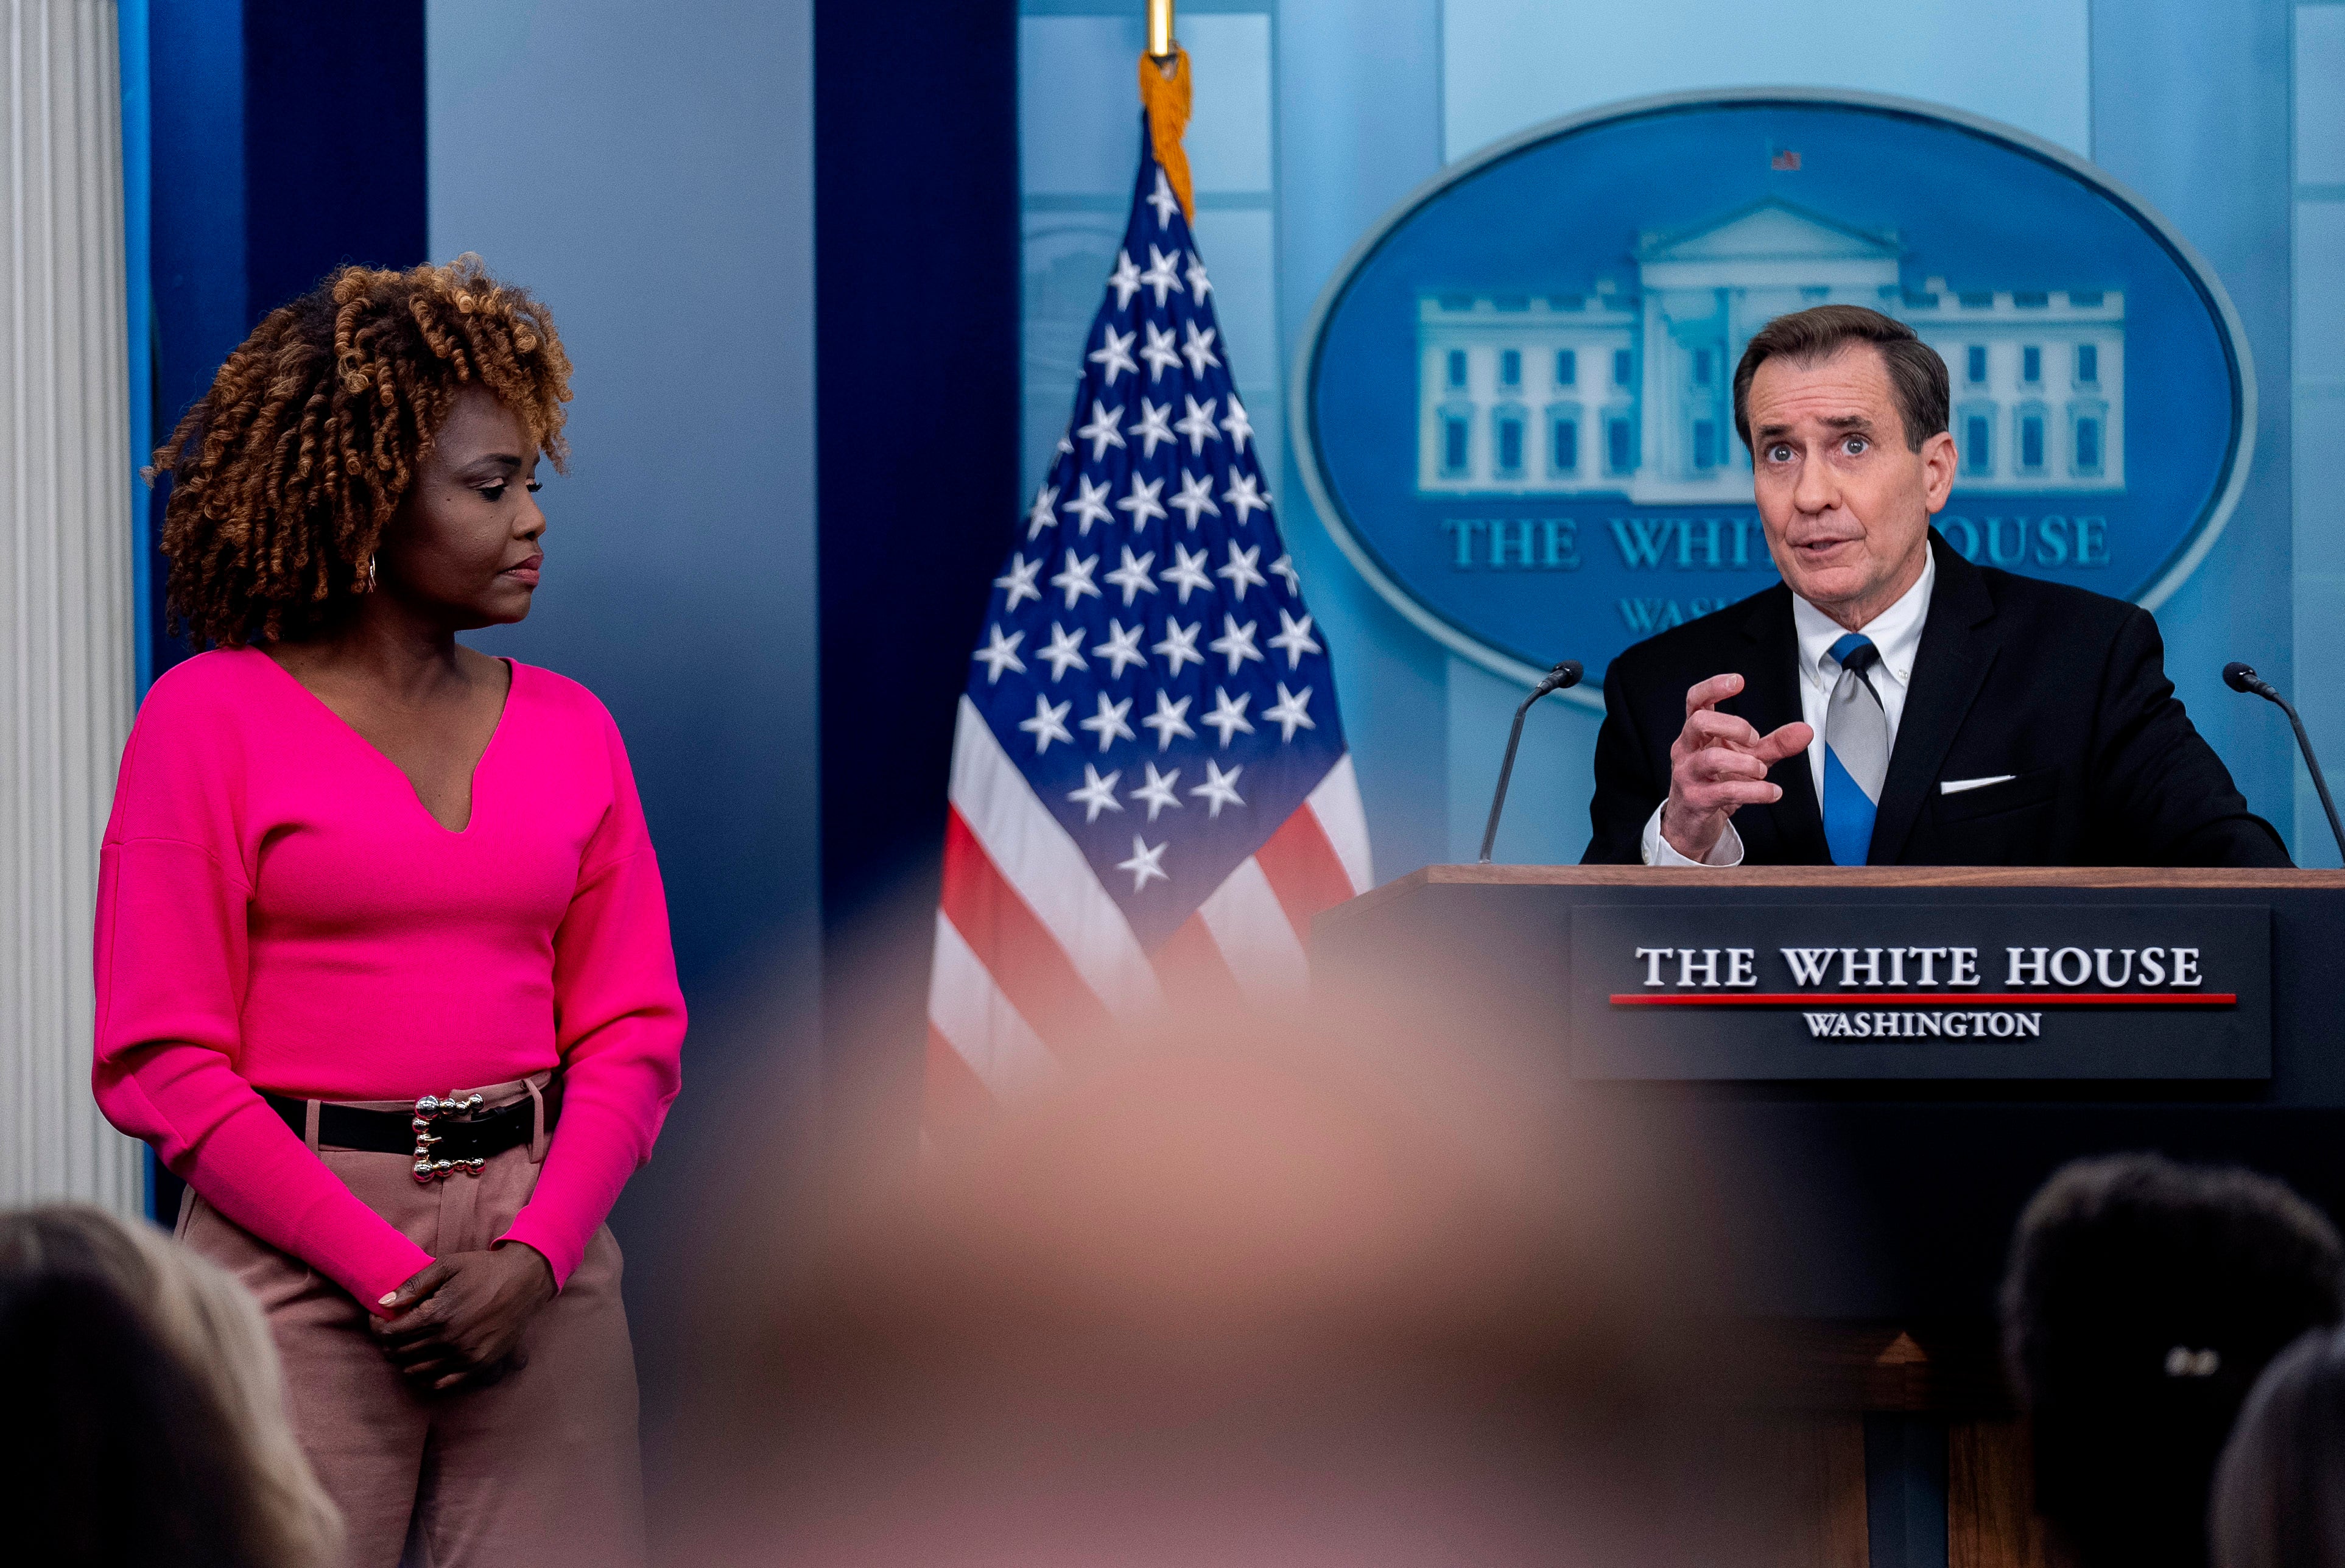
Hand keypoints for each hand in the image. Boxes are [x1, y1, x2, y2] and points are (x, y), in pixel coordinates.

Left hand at [370, 1244, 554, 1391]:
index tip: (379, 1319)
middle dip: (389, 1342)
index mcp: (437, 1315)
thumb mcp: (447, 1266)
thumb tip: (382, 1304)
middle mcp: (448, 1340)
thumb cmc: (483, 1269)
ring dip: (405, 1359)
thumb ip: (413, 1286)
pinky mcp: (479, 1365)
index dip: (378, 1327)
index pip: (390, 1334)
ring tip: (409, 1344)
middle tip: (393, 1330)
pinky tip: (425, 1363)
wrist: (524, 1280)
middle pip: (400, 1353)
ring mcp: (464, 1356)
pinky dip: (426, 1378)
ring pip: (416, 1371)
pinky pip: (441, 1383)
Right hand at [1662, 673, 1812, 860]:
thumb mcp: (1747, 759)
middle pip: (1699, 722)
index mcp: (1697, 734)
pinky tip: (1771, 792)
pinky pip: (1725, 791)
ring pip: (1712, 758)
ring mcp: (1688, 775)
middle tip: (1754, 740)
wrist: (1692, 824)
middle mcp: (1687, 750)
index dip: (1713, 687)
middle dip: (1734, 726)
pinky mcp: (1696, 800)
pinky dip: (1755, 791)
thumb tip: (1805, 731)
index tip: (1738, 681)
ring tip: (1762, 770)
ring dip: (1746, 762)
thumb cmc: (1715, 784)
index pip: (1695, 701)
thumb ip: (1775, 744)